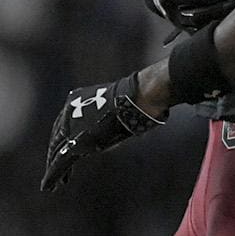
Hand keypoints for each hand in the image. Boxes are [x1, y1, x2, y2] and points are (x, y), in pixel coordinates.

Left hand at [41, 72, 163, 192]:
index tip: (66, 147)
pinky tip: (49, 186)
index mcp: (75, 100)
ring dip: (54, 168)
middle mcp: (68, 114)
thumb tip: (111, 134)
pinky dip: (53, 176)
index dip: (64, 137)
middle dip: (56, 153)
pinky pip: (59, 162)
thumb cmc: (134, 99)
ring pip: (56, 152)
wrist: (134, 99)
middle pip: (58, 138)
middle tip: (56, 168)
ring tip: (52, 184)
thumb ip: (104, 120)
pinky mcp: (74, 144)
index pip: (64, 123)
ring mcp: (69, 129)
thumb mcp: (114, 107)